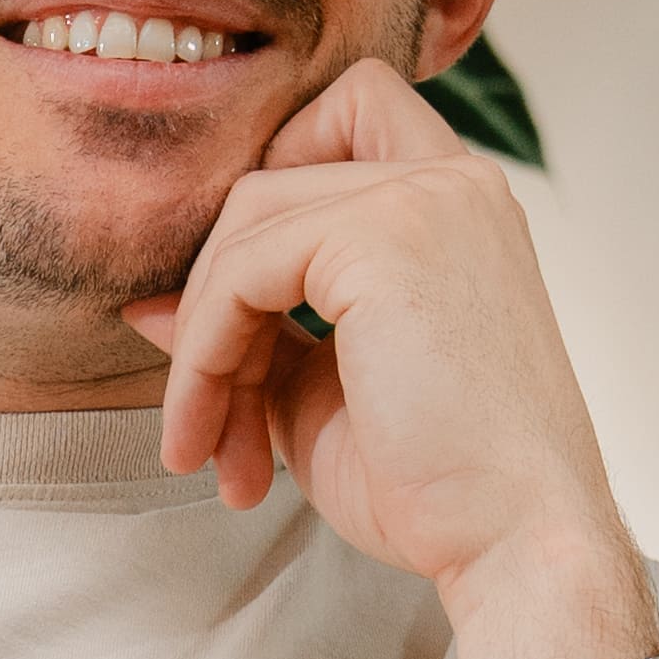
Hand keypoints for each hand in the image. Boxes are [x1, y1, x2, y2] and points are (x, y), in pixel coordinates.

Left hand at [130, 59, 647, 632]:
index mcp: (457, 205)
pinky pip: (240, 273)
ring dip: (202, 348)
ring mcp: (423, 198)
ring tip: (211, 450)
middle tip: (208, 423)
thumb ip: (251, 332)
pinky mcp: (383, 236)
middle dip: (215, 300)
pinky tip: (214, 442)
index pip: (346, 115)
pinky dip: (205, 360)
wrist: (512, 543)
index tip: (241, 309)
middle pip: (270, 178)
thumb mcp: (322, 393)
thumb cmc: (437, 487)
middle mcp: (451, 181)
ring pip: (245, 223)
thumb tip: (146, 306)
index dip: (272, 185)